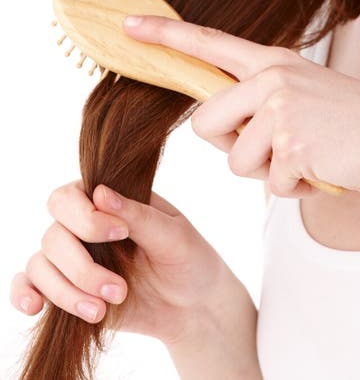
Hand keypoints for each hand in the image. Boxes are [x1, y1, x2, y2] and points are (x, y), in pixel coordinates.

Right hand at [9, 180, 245, 347]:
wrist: (193, 307)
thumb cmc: (188, 259)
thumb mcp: (173, 234)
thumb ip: (138, 215)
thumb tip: (100, 192)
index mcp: (109, 201)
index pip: (70, 197)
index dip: (85, 217)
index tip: (120, 235)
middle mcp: (83, 227)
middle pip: (53, 236)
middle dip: (81, 267)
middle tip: (119, 289)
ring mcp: (73, 259)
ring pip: (41, 265)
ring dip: (67, 291)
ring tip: (102, 309)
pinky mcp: (67, 291)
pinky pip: (30, 285)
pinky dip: (24, 294)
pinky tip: (36, 307)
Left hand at [123, 16, 359, 197]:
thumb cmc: (353, 124)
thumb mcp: (303, 95)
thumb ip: (259, 102)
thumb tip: (216, 124)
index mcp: (273, 61)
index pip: (209, 43)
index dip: (165, 33)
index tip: (127, 24)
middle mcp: (272, 77)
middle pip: (205, 123)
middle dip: (230, 147)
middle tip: (274, 148)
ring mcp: (282, 108)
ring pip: (235, 162)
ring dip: (268, 173)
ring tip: (307, 156)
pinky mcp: (293, 142)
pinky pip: (269, 184)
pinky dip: (294, 188)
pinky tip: (323, 169)